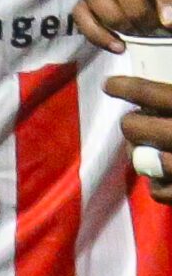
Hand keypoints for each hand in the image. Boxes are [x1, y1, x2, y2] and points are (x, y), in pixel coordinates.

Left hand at [104, 74, 171, 204]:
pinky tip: (166, 177)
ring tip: (153, 152)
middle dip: (132, 125)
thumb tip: (151, 91)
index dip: (125, 87)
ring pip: (139, 160)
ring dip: (142, 156)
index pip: (150, 93)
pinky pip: (156, 191)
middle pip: (131, 127)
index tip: (109, 85)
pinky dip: (158, 185)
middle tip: (141, 125)